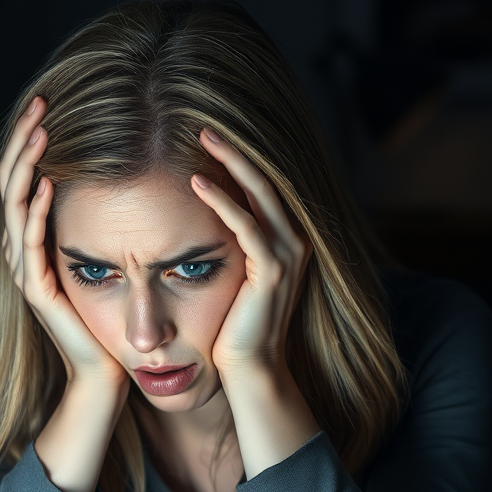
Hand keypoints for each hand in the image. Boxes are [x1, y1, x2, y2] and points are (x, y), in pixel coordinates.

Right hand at [0, 97, 128, 391]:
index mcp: (35, 240)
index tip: (49, 102)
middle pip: (10, 183)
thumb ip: (96, 224)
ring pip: (14, 207)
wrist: (105, 373)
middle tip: (40, 101)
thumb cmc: (111, 319)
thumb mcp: (104, 259)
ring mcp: (25, 272)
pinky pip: (29, 245)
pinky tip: (49, 184)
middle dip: (22, 140)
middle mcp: (22, 251)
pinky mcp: (36, 293)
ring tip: (40, 131)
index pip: (24, 177)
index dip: (30, 139)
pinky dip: (37, 212)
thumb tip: (117, 177)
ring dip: (26, 166)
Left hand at [190, 129, 311, 384]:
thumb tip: (199, 215)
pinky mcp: (271, 272)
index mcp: (284, 239)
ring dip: (231, 162)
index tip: (207, 133)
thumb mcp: (232, 276)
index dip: (239, 156)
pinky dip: (222, 202)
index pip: (263, 185)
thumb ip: (228, 244)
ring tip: (202, 135)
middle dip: (236, 148)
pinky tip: (197, 182)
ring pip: (261, 193)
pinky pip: (247, 226)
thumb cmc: (233, 326)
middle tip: (203, 121)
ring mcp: (287, 255)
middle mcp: (294, 241)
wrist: (251, 370)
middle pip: (267, 178)